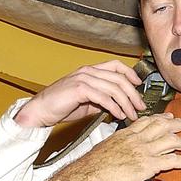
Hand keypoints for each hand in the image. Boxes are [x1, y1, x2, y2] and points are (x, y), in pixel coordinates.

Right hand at [14, 61, 145, 126]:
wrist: (40, 111)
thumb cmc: (61, 106)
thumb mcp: (86, 102)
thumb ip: (102, 100)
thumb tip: (119, 106)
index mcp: (89, 71)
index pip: (116, 65)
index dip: (130, 74)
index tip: (139, 85)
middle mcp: (87, 71)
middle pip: (119, 78)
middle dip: (133, 94)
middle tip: (140, 107)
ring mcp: (83, 78)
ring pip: (114, 88)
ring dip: (126, 103)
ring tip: (131, 115)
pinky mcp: (79, 89)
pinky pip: (103, 97)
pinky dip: (114, 106)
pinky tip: (118, 114)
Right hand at [77, 114, 180, 180]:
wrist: (89, 176)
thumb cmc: (91, 167)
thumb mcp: (104, 150)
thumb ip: (115, 149)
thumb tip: (118, 155)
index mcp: (125, 134)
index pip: (146, 121)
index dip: (160, 118)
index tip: (168, 116)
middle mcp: (136, 139)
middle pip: (162, 126)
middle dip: (179, 123)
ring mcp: (144, 151)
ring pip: (171, 141)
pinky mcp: (148, 165)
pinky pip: (172, 161)